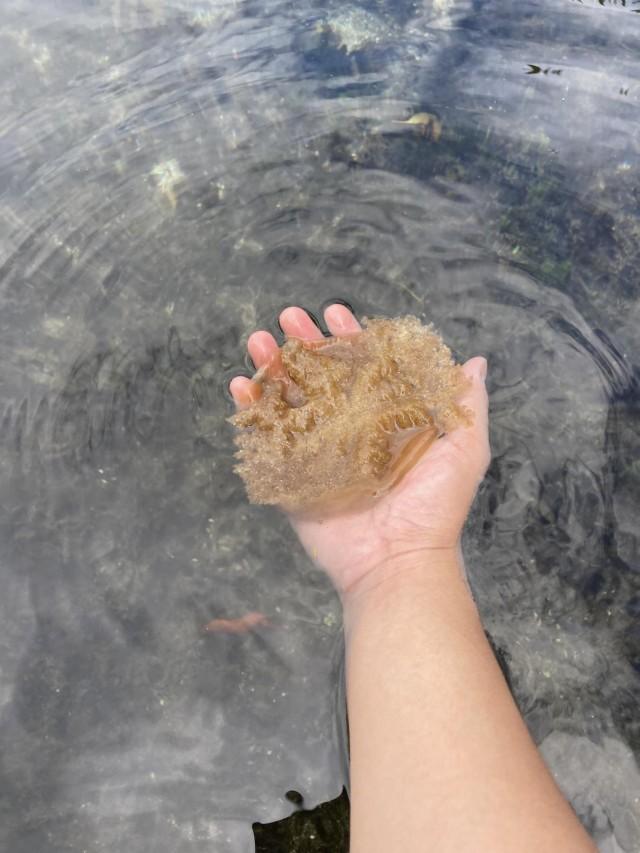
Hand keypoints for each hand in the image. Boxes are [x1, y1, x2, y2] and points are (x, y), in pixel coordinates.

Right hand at [230, 304, 489, 598]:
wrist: (398, 560)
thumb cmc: (435, 507)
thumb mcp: (465, 450)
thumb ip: (468, 405)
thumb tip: (476, 362)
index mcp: (385, 417)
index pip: (363, 365)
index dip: (349, 337)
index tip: (335, 312)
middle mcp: (349, 428)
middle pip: (320, 374)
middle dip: (304, 342)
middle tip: (289, 316)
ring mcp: (317, 451)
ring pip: (289, 399)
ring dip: (272, 366)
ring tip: (258, 341)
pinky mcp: (292, 476)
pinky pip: (266, 438)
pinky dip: (250, 411)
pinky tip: (240, 387)